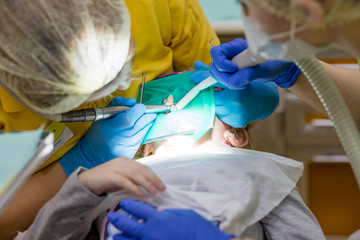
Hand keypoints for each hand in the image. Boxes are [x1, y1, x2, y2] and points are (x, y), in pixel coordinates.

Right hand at [60, 97, 155, 174]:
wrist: (94, 155)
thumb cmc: (98, 133)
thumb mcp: (102, 115)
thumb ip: (117, 103)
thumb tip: (133, 101)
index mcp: (111, 128)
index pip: (130, 118)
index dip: (138, 110)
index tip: (139, 107)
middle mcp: (120, 139)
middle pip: (141, 123)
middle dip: (146, 114)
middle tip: (142, 111)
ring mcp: (128, 147)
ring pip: (145, 130)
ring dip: (146, 122)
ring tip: (140, 119)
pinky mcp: (132, 152)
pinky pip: (143, 138)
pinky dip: (142, 131)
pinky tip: (136, 129)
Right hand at [78, 157, 164, 195]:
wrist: (86, 181)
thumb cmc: (106, 181)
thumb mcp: (122, 178)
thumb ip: (133, 178)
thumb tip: (148, 185)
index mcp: (126, 161)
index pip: (144, 168)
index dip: (154, 176)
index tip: (162, 184)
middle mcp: (122, 162)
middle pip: (141, 170)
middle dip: (153, 180)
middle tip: (161, 189)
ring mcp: (116, 168)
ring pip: (135, 175)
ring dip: (146, 184)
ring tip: (154, 192)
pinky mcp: (110, 176)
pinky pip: (125, 181)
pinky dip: (134, 188)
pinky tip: (140, 194)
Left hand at [107, 199, 233, 239]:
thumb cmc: (198, 229)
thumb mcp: (184, 214)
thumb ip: (168, 213)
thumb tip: (159, 212)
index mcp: (160, 219)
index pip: (139, 210)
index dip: (130, 205)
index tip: (124, 203)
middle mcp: (152, 233)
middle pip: (129, 226)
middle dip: (119, 220)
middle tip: (111, 217)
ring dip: (121, 237)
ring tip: (115, 234)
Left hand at [190, 62, 278, 127]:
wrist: (266, 100)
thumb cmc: (248, 85)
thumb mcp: (234, 74)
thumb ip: (215, 71)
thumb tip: (196, 65)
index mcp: (234, 86)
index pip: (212, 81)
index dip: (201, 79)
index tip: (192, 78)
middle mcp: (234, 100)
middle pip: (211, 97)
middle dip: (210, 93)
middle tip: (212, 90)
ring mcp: (235, 112)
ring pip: (215, 108)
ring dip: (216, 103)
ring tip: (224, 98)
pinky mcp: (237, 121)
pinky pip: (223, 117)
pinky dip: (224, 112)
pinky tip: (231, 107)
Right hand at [209, 38, 300, 88]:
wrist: (281, 68)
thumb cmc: (276, 64)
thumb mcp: (265, 69)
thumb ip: (249, 75)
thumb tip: (233, 82)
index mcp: (236, 46)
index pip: (216, 53)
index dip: (221, 64)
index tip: (234, 69)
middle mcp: (230, 54)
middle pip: (215, 66)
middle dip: (224, 76)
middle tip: (238, 80)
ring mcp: (230, 64)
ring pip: (218, 75)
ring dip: (228, 81)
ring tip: (243, 82)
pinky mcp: (233, 73)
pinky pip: (225, 79)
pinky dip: (232, 84)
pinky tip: (243, 84)